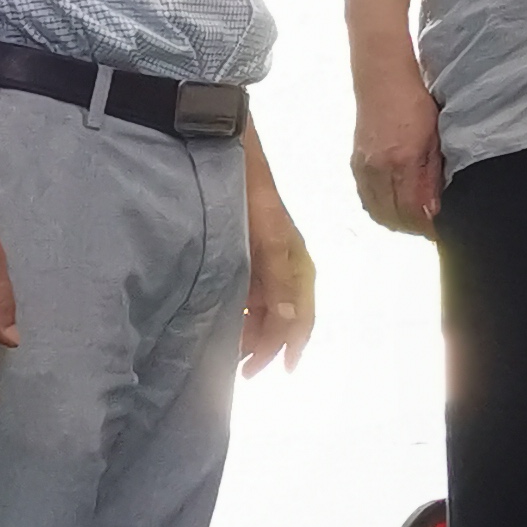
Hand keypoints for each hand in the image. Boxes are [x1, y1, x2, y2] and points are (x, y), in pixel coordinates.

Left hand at [242, 171, 315, 377]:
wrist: (229, 155)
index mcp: (298, 264)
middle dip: (267, 345)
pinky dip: (240, 314)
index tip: (281, 370)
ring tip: (231, 354)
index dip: (293, 344)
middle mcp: (285, 267)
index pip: (302, 315)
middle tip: (243, 371)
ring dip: (252, 333)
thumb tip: (291, 326)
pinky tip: (224, 323)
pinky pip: (248, 295)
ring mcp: (265, 261)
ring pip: (264, 309)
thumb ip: (279, 283)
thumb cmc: (252, 196)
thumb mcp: (269, 240)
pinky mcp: (245, 255)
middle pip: (283, 317)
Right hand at [349, 64, 444, 236]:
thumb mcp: (435, 139)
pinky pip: (366, 198)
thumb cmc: (415, 104)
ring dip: (396, 221)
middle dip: (413, 228)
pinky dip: (380, 209)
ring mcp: (364, 167)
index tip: (439, 232)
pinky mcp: (355, 164)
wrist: (383, 81)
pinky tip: (394, 206)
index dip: (426, 227)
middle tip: (429, 228)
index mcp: (403, 161)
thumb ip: (433, 176)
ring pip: (377, 212)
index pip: (412, 211)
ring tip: (414, 220)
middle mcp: (379, 168)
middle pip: (393, 217)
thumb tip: (433, 211)